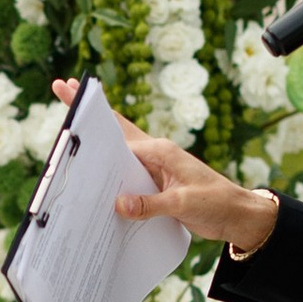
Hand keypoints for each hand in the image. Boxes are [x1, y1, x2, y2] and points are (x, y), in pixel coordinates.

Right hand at [50, 83, 277, 251]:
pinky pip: (128, 173)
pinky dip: (112, 173)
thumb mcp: (183, 204)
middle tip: (64, 86)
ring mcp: (155, 167)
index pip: (120, 136)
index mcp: (161, 151)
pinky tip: (96, 178)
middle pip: (116, 130)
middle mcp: (156, 154)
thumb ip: (150, 205)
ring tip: (71, 123)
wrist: (238, 215)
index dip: (94, 128)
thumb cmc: (216, 203)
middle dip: (89, 112)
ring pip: (119, 150)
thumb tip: (118, 204)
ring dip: (98, 142)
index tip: (72, 108)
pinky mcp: (156, 183)